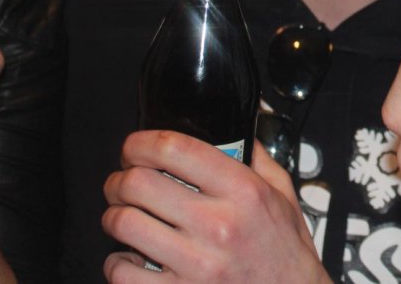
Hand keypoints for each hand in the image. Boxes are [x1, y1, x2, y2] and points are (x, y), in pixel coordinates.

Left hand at [101, 130, 330, 282]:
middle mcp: (217, 225)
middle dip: (120, 179)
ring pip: (123, 224)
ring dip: (114, 216)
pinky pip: (122, 272)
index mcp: (243, 192)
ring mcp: (196, 264)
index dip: (141, 142)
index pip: (174, 149)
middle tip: (123, 183)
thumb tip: (236, 131)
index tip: (135, 147)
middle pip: (138, 183)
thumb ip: (258, 158)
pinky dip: (117, 262)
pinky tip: (132, 257)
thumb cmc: (286, 253)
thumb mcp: (284, 195)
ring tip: (124, 216)